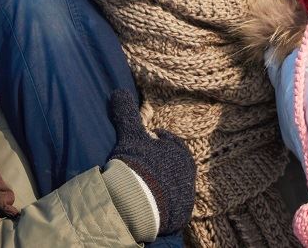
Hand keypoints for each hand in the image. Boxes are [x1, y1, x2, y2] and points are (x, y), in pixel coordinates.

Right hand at [107, 89, 196, 236]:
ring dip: (157, 183)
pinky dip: (158, 202)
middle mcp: (188, 174)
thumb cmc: (141, 165)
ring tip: (139, 185)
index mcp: (181, 153)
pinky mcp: (178, 215)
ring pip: (170, 185)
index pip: (170, 143)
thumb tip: (118, 92)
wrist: (144, 204)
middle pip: (170, 165)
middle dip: (157, 163)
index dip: (156, 141)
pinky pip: (168, 205)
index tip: (146, 141)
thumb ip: (127, 114)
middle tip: (140, 164)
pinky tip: (144, 202)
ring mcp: (185, 195)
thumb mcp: (132, 136)